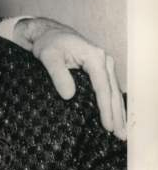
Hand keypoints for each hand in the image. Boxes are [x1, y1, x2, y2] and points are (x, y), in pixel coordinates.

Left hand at [14, 18, 125, 139]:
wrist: (49, 33)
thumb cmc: (48, 44)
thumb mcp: (48, 57)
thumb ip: (58, 75)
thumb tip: (69, 96)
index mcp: (94, 56)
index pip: (102, 87)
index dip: (105, 108)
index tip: (107, 125)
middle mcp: (104, 60)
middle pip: (113, 91)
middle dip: (117, 115)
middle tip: (120, 136)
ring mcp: (104, 64)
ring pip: (114, 91)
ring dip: (118, 112)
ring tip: (121, 132)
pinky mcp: (101, 70)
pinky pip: (109, 89)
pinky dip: (113, 104)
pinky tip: (114, 118)